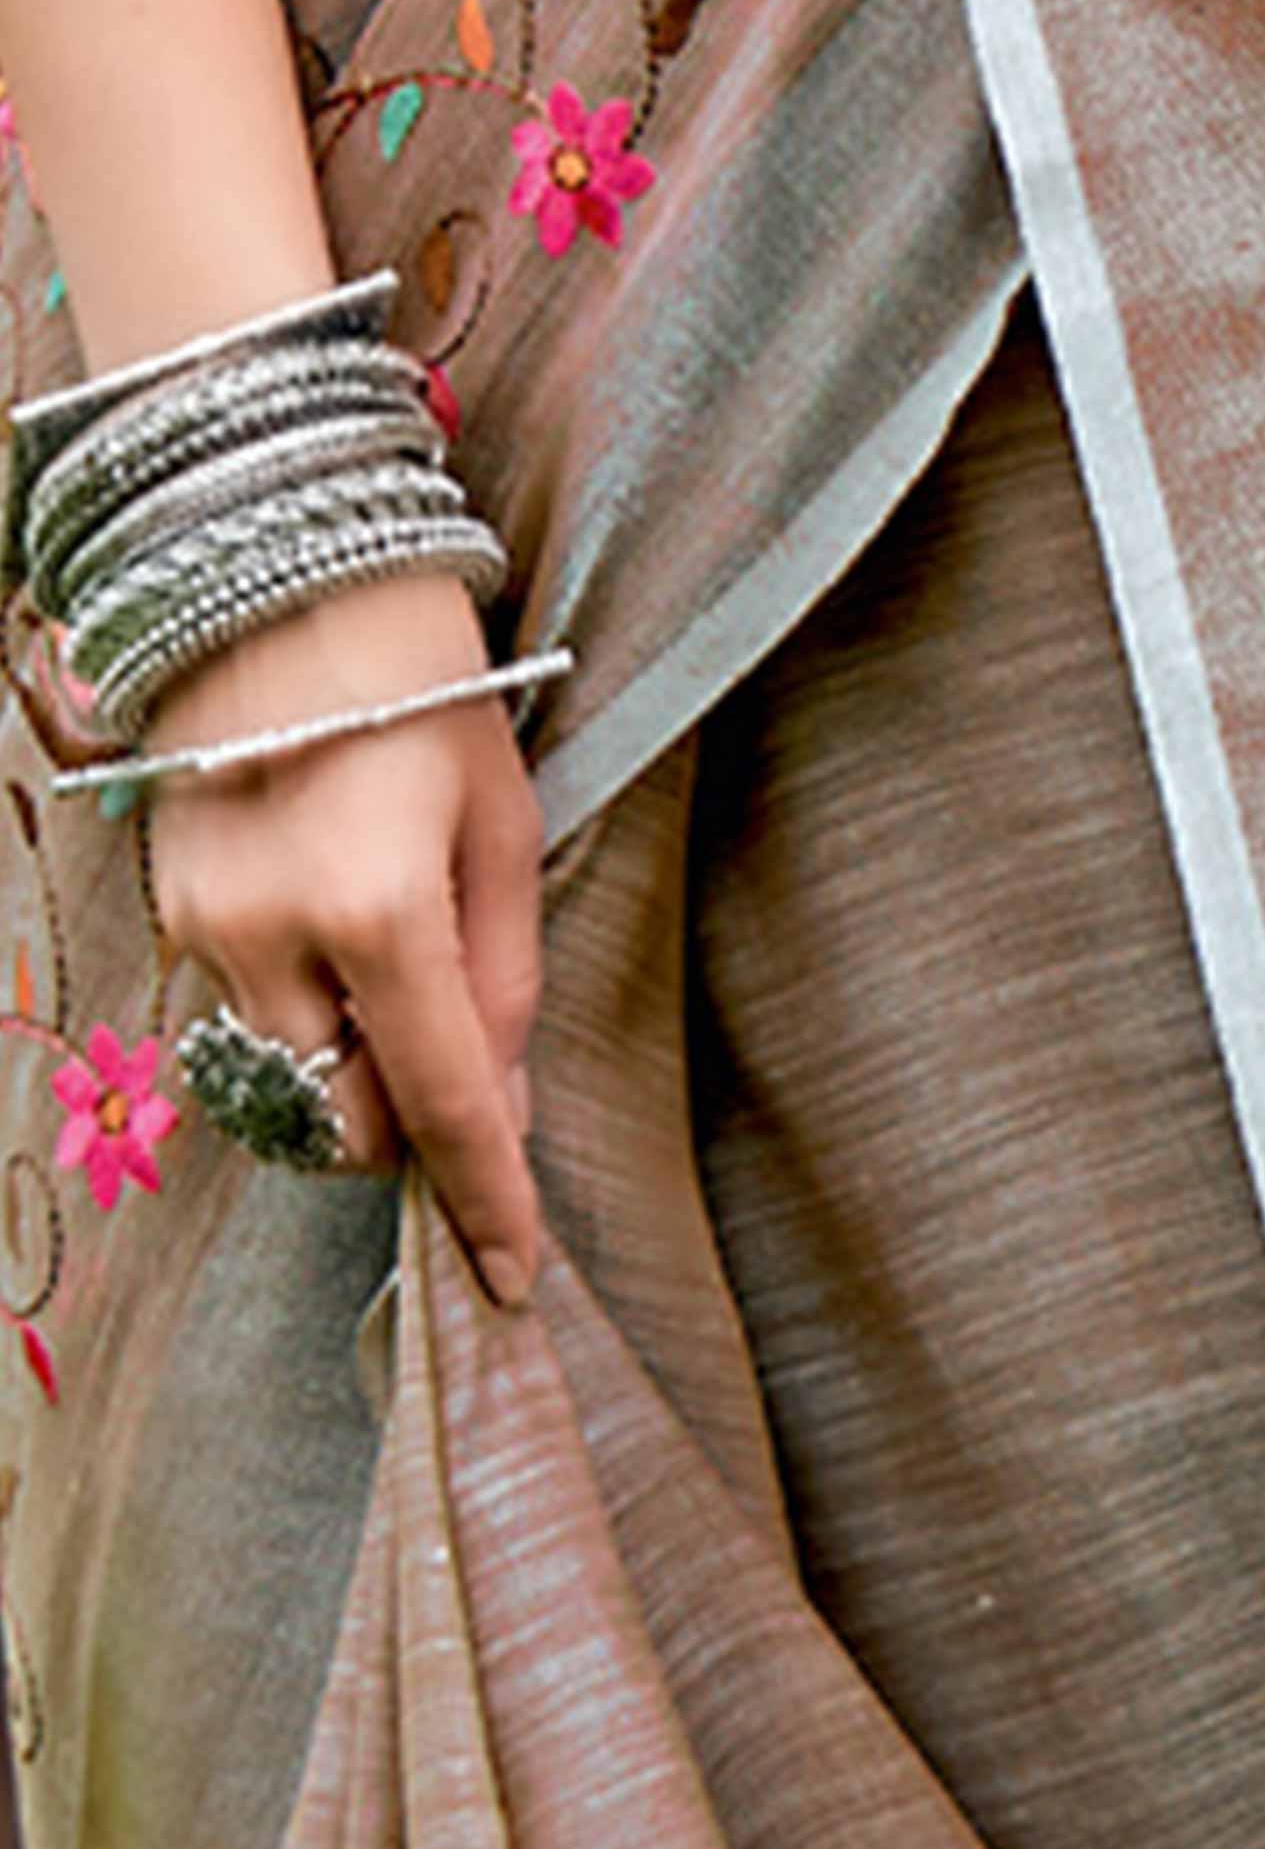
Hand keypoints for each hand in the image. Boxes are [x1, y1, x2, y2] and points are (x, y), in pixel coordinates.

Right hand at [146, 568, 546, 1303]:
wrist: (274, 572)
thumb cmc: (422, 690)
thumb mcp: (503, 834)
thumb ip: (503, 988)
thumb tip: (496, 1119)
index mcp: (379, 913)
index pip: (443, 1109)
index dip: (483, 1204)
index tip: (511, 1276)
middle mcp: (273, 934)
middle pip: (348, 1124)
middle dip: (410, 1132)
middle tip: (456, 1072)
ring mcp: (204, 924)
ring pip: (289, 1083)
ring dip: (354, 1078)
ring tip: (395, 989)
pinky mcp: (169, 905)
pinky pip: (250, 1016)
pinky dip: (306, 1017)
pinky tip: (336, 937)